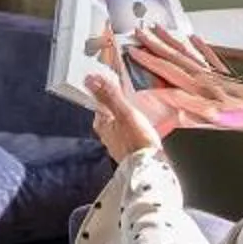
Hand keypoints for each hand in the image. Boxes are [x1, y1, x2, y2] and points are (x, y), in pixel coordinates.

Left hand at [87, 37, 165, 163]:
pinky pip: (130, 127)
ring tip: (141, 100)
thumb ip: (108, 95)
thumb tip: (90, 79)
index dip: (107, 86)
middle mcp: (107, 132)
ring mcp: (118, 139)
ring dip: (129, 109)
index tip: (116, 76)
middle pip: (111, 107)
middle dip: (120, 97)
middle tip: (131, 86)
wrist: (152, 167)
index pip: (99, 98)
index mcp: (101, 122)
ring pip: (121, 117)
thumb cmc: (138, 142)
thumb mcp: (124, 113)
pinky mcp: (130, 145)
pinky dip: (135, 120)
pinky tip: (145, 118)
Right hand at [128, 24, 242, 117]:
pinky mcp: (224, 72)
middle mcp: (202, 74)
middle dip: (155, 43)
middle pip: (174, 55)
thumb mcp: (210, 116)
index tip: (133, 51)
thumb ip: (187, 104)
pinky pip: (208, 54)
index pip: (167, 69)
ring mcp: (213, 70)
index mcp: (196, 85)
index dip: (149, 60)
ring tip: (157, 27)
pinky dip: (199, 44)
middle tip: (139, 31)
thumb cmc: (238, 117)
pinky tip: (192, 36)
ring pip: (187, 51)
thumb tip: (167, 93)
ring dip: (171, 39)